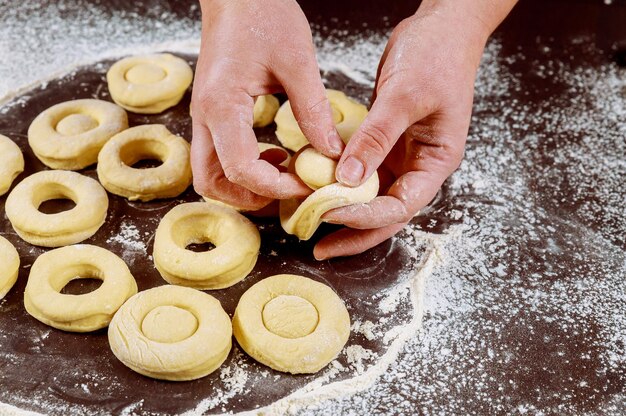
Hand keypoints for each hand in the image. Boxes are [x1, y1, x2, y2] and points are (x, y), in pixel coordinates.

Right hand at [191, 0, 343, 209]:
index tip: (306, 184)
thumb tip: (330, 152)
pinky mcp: (212, 113)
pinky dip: (245, 166)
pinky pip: (219, 155)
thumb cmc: (262, 14)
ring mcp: (204, 116)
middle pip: (211, 182)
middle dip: (250, 197)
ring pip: (210, 173)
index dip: (275, 186)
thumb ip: (313, 111)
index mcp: (222, 105)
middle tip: (290, 190)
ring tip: (285, 173)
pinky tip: (277, 154)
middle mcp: (204, 117)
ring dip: (245, 185)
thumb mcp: (298, 62)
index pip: (240, 168)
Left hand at [314, 2, 506, 259]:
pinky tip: (317, 188)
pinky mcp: (383, 142)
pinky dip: (340, 181)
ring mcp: (401, 155)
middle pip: (386, 213)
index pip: (401, 205)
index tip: (329, 212)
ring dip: (344, 211)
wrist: (441, 28)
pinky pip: (361, 171)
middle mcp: (418, 166)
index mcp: (436, 162)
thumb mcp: (405, 96)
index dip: (366, 215)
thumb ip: (377, 137)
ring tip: (311, 223)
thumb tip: (347, 178)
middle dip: (354, 233)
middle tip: (320, 248)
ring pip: (371, 196)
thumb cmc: (437, 57)